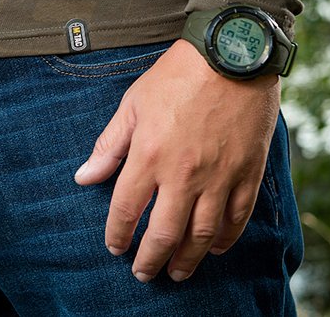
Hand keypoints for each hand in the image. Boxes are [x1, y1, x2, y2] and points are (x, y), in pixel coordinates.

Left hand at [73, 38, 280, 282]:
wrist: (228, 57)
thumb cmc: (175, 77)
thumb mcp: (132, 104)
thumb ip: (108, 145)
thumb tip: (83, 177)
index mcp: (148, 155)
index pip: (126, 209)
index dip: (117, 234)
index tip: (114, 246)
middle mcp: (182, 174)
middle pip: (163, 234)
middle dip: (149, 259)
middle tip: (143, 273)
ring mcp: (218, 177)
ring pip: (201, 235)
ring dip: (187, 261)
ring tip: (176, 273)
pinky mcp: (246, 173)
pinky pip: (236, 219)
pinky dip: (224, 240)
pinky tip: (213, 249)